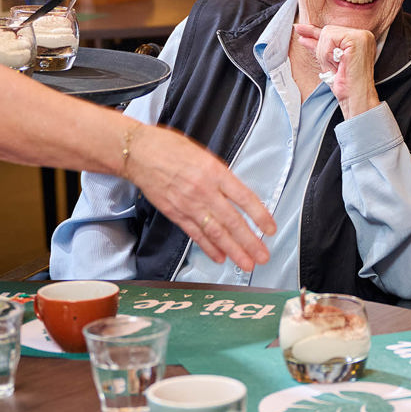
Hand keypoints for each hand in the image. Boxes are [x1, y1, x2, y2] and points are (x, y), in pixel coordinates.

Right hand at [124, 123, 274, 268]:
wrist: (139, 153)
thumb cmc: (170, 148)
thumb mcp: (204, 155)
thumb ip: (221, 176)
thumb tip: (237, 195)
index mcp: (215, 172)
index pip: (244, 198)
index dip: (260, 216)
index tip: (270, 229)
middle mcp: (204, 191)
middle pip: (232, 221)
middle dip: (250, 242)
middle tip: (263, 256)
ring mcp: (188, 204)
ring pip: (215, 232)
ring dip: (233, 250)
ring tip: (246, 263)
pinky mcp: (175, 213)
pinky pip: (195, 234)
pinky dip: (209, 248)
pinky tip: (220, 257)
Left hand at [292, 23, 379, 117]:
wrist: (355, 96)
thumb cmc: (345, 84)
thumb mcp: (328, 62)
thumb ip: (319, 47)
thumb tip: (304, 38)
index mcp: (358, 39)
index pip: (331, 31)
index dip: (314, 34)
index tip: (299, 30)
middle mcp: (362, 35)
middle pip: (327, 31)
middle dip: (323, 50)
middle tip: (335, 66)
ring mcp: (362, 36)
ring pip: (327, 34)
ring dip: (326, 54)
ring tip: (338, 66)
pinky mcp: (358, 39)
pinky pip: (330, 38)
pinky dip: (328, 53)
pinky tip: (339, 63)